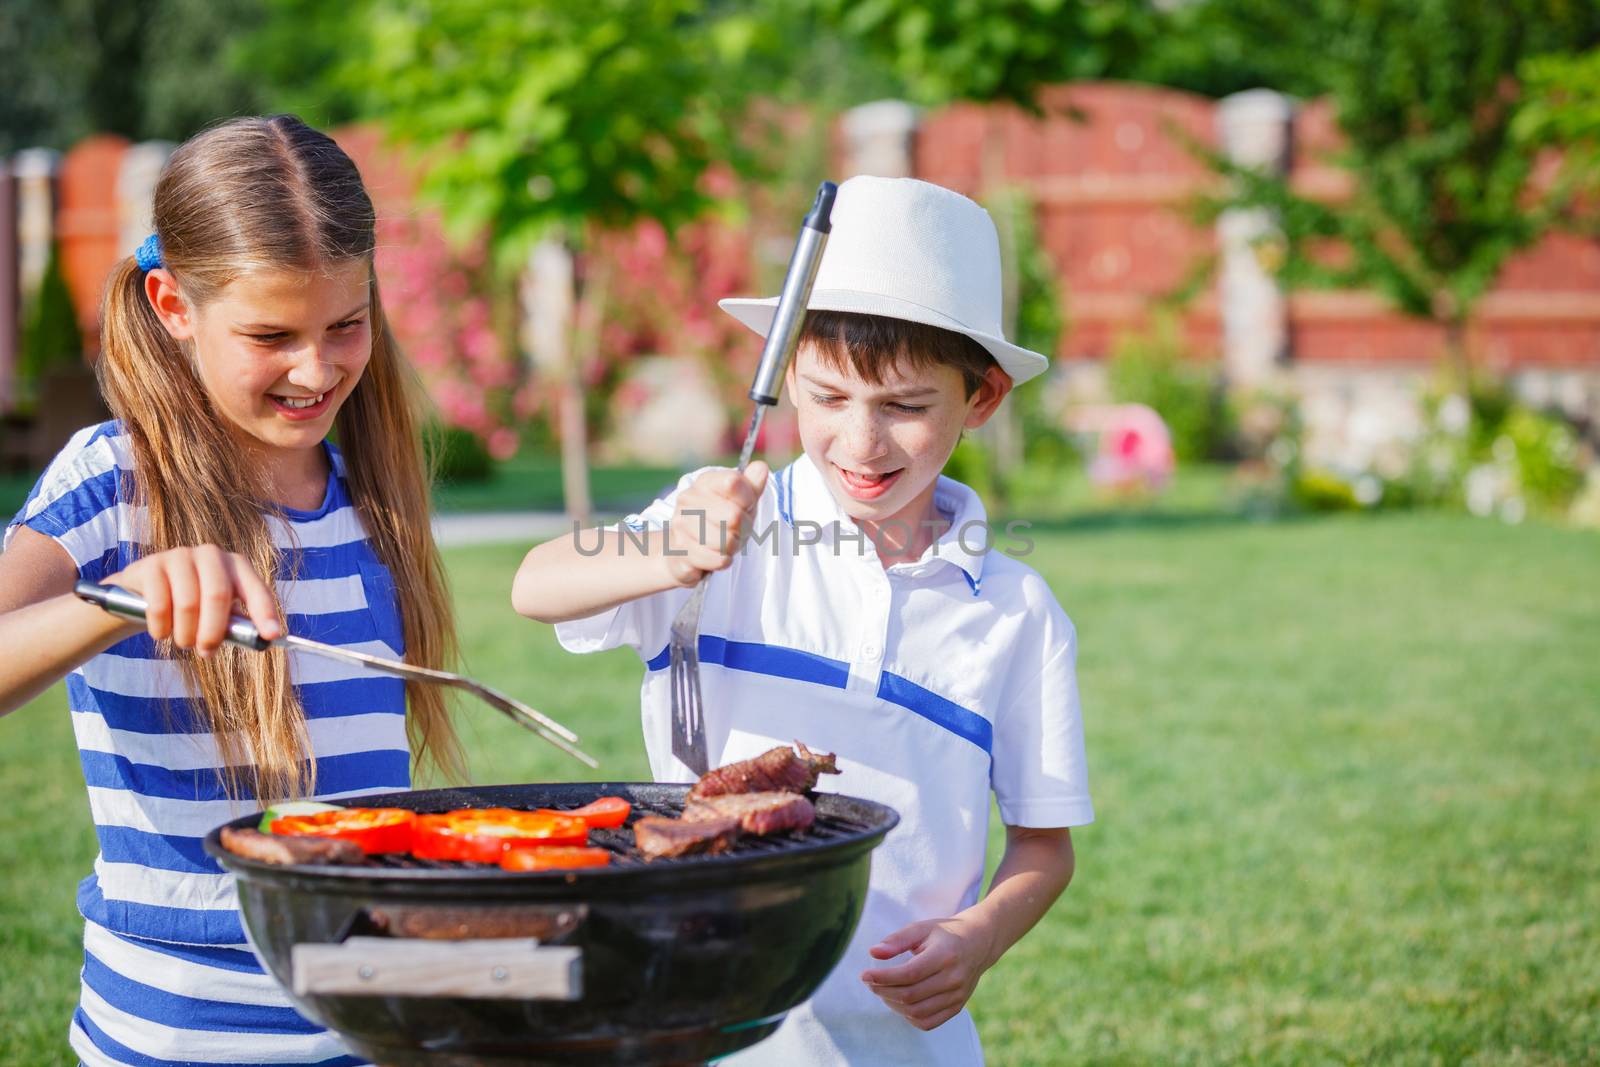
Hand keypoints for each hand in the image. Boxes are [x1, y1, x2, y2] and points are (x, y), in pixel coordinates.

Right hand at [106, 544, 281, 656]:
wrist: (144, 594)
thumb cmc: (191, 606)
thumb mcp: (217, 613)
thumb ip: (236, 624)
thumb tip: (261, 641)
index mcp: (236, 566)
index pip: (255, 588)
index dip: (264, 612)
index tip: (271, 635)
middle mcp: (211, 555)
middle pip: (217, 595)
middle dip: (212, 631)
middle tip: (207, 652)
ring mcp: (180, 556)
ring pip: (188, 603)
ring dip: (185, 634)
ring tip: (183, 642)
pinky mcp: (151, 565)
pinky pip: (159, 604)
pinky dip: (161, 627)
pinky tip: (161, 633)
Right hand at [662, 462, 768, 585]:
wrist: (685, 551)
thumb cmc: (718, 523)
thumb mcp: (740, 502)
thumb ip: (752, 485)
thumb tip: (761, 467)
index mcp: (705, 482)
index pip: (733, 482)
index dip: (747, 499)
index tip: (744, 507)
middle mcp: (688, 499)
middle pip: (733, 516)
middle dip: (742, 529)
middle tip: (735, 531)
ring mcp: (681, 525)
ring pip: (725, 540)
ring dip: (732, 546)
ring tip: (724, 544)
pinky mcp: (680, 550)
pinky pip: (716, 559)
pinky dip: (722, 561)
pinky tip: (716, 556)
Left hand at [860, 914, 996, 1031]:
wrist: (978, 943)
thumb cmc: (945, 933)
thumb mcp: (921, 928)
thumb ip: (897, 940)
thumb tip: (873, 953)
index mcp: (945, 955)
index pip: (909, 974)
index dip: (883, 977)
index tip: (865, 975)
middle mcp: (953, 978)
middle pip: (910, 995)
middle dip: (884, 991)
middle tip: (871, 983)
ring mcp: (957, 996)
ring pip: (917, 1012)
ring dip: (893, 1005)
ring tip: (884, 991)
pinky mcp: (957, 1007)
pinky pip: (928, 1022)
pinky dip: (909, 1017)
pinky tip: (900, 1003)